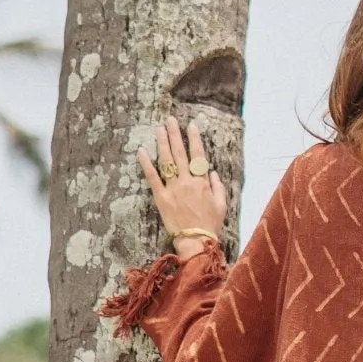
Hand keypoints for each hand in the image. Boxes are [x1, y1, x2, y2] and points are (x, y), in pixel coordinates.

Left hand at [136, 116, 226, 258]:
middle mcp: (187, 182)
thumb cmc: (210, 225)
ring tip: (158, 129)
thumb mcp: (221, 205)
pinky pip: (153, 178)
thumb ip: (218, 187)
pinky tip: (141, 151)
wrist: (196, 241)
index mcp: (202, 183)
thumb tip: (212, 173)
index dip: (194, 139)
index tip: (191, 126)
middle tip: (170, 120)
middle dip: (175, 134)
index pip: (198, 155)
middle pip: (180, 153)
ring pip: (167, 161)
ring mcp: (173, 189)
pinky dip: (146, 164)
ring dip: (162, 143)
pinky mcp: (161, 198)